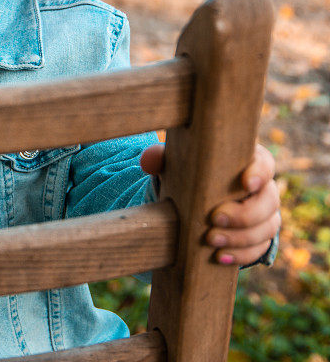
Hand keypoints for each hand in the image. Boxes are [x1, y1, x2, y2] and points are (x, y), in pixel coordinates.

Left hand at [139, 142, 279, 266]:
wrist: (192, 202)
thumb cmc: (186, 173)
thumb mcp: (173, 164)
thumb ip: (160, 158)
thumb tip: (148, 161)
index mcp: (246, 162)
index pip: (265, 163)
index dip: (259, 172)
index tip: (245, 183)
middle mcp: (262, 188)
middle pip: (269, 201)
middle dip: (245, 214)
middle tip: (214, 219)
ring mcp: (264, 214)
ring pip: (267, 227)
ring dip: (241, 238)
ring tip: (211, 241)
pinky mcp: (260, 237)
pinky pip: (259, 249)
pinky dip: (241, 255)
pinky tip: (219, 258)